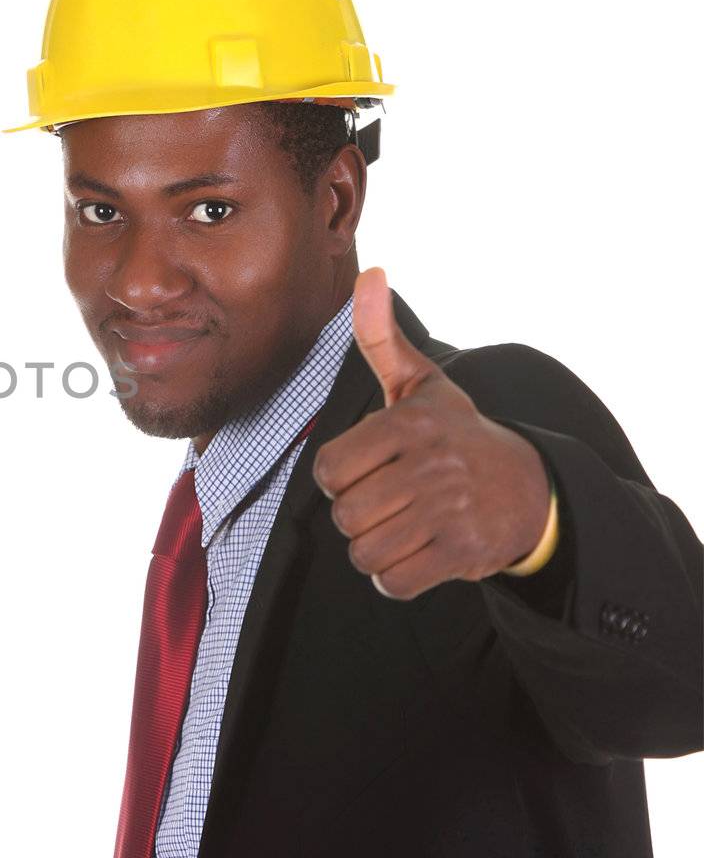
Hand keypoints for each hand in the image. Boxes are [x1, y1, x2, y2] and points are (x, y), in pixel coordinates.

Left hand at [311, 268, 552, 599]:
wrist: (530, 489)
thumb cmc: (456, 435)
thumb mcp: (421, 384)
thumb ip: (381, 337)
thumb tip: (370, 276)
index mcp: (410, 423)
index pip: (328, 470)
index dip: (340, 478)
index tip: (369, 469)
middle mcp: (432, 465)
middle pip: (345, 515)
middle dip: (359, 516)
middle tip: (391, 502)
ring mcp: (450, 510)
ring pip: (364, 552)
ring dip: (376, 549)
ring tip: (404, 526)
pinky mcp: (463, 552)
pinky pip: (394, 582)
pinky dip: (397, 577)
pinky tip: (417, 554)